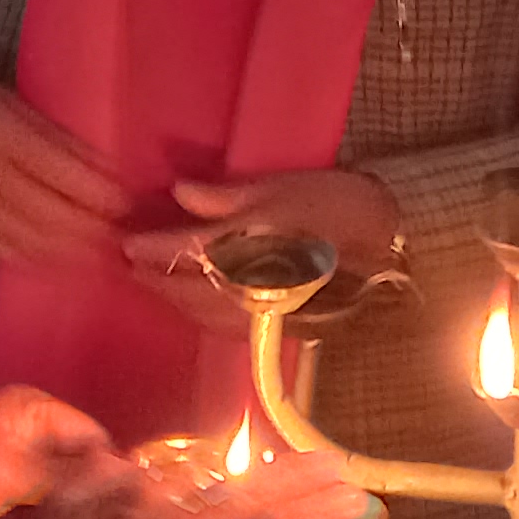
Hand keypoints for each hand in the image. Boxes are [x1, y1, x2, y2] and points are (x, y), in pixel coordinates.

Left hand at [0, 386, 112, 518]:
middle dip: (105, 488)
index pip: (91, 434)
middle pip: (83, 459)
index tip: (144, 500)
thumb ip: (65, 473)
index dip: (114, 465)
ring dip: (86, 508)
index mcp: (33, 412)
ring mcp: (23, 468)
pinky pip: (50, 508)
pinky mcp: (14, 500)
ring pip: (69, 486)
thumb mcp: (10, 469)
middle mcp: (33, 435)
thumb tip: (121, 476)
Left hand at [124, 171, 405, 329]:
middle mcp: (250, 290)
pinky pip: (225, 327)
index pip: (185, 254)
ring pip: (203, 314)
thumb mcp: (284, 189)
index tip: (124, 243)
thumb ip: (229, 197)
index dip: (151, 249)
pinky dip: (201, 314)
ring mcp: (264, 314)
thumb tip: (180, 194)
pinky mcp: (279, 329)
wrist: (393, 249)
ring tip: (153, 282)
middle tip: (129, 264)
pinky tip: (195, 303)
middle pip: (186, 291)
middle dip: (155, 279)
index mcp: (250, 251)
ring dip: (174, 299)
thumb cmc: (339, 208)